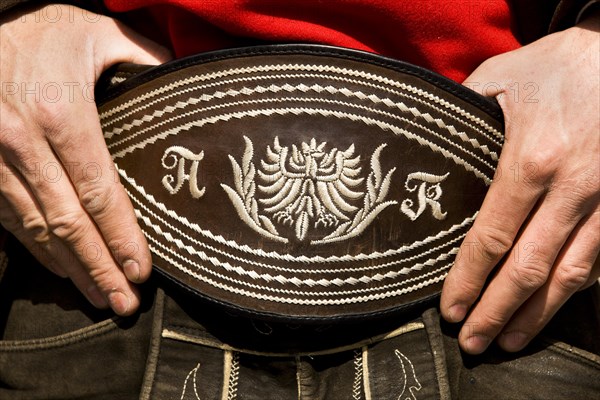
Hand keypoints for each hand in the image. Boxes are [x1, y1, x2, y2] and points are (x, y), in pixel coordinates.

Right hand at [0, 5, 170, 314]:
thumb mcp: (100, 33)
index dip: (122, 237)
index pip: (99, 192)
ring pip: (36, 228)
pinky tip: (61, 268)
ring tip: (99, 297)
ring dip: (70, 268)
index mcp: (61, 111)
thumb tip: (185, 84)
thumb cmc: (42, 26)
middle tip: (124, 303)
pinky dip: (37, 249)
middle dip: (99, 268)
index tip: (141, 271)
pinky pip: (10, 218)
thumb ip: (146, 59)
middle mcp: (22, 141)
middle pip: (69, 222)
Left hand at [440, 13, 599, 353]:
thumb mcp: (499, 77)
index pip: (491, 238)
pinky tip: (553, 307)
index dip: (469, 280)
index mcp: (531, 159)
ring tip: (510, 339)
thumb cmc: (559, 63)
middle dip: (496, 311)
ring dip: (538, 313)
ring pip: (570, 273)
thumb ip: (464, 118)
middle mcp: (571, 187)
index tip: (450, 309)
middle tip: (472, 343)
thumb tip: (436, 153)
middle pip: (528, 268)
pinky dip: (575, 289)